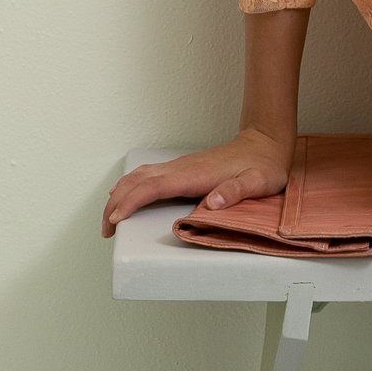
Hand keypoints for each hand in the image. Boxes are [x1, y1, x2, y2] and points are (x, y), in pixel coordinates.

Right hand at [100, 127, 294, 236]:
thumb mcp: (258, 182)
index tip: (116, 218)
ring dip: (120, 193)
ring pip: (141, 175)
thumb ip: (236, 191)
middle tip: (105, 229)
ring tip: (109, 217)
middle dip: (117, 202)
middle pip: (139, 181)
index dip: (132, 201)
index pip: (154, 187)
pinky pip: (149, 175)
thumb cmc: (263, 165)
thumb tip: (214, 202)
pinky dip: (131, 185)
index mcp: (195, 174)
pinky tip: (127, 194)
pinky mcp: (183, 167)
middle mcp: (182, 167)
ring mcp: (181, 166)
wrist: (266, 142)